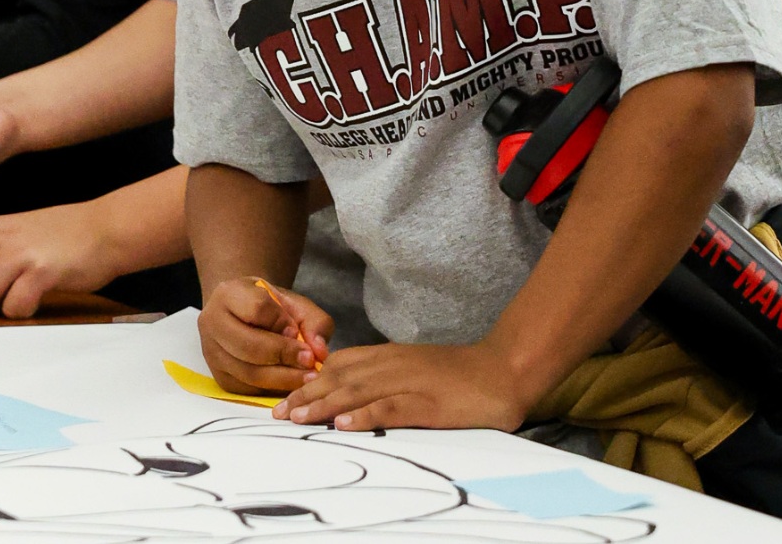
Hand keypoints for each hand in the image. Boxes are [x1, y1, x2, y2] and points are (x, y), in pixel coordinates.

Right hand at [199, 278, 331, 395]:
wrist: (243, 314)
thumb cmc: (270, 308)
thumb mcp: (294, 303)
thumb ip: (313, 321)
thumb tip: (320, 351)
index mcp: (228, 294)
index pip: (257, 309)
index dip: (282, 323)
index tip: (297, 331)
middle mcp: (212, 322)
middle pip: (250, 346)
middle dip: (285, 356)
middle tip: (310, 361)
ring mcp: (212, 353)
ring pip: (249, 373)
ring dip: (283, 378)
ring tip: (307, 377)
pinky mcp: (220, 378)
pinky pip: (248, 390)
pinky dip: (273, 390)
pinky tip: (290, 384)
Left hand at [276, 342, 527, 432]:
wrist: (503, 370)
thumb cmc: (458, 374)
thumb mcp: (414, 368)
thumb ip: (384, 375)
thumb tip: (349, 392)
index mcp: (389, 356)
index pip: (339, 365)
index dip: (309, 381)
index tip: (284, 398)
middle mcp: (393, 365)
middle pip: (340, 379)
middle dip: (306, 396)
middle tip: (278, 413)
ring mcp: (410, 383)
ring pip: (358, 392)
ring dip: (324, 405)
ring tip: (297, 418)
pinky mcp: (428, 404)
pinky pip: (391, 409)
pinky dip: (365, 417)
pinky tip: (344, 425)